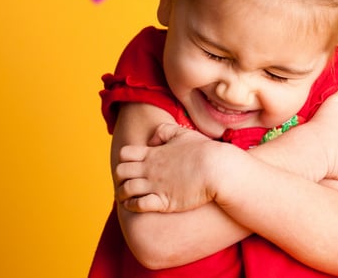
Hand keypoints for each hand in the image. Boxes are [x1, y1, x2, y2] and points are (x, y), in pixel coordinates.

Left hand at [114, 123, 229, 212]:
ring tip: (125, 197)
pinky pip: (138, 205)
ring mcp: (155, 186)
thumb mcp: (183, 134)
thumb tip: (152, 141)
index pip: (124, 154)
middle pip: (120, 172)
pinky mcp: (163, 202)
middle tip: (124, 182)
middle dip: (119, 178)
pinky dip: (131, 206)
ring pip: (125, 190)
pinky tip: (134, 205)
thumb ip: (164, 132)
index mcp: (154, 153)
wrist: (217, 170)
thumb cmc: (204, 152)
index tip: (131, 166)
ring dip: (122, 194)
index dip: (124, 160)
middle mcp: (150, 169)